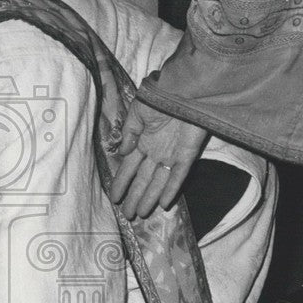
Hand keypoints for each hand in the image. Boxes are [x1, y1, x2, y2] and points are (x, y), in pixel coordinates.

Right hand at [110, 100, 207, 219]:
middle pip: (143, 179)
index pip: (130, 167)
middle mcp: (156, 151)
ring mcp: (171, 154)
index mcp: (143, 140)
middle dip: (134, 197)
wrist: (184, 88)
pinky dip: (171, 190)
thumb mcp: (137, 111)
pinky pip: (178, 176)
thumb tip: (124, 152)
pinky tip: (164, 204)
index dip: (122, 182)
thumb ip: (130, 133)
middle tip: (128, 214)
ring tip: (141, 214)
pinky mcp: (187, 154)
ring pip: (158, 182)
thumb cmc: (159, 96)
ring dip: (149, 198)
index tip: (115, 196)